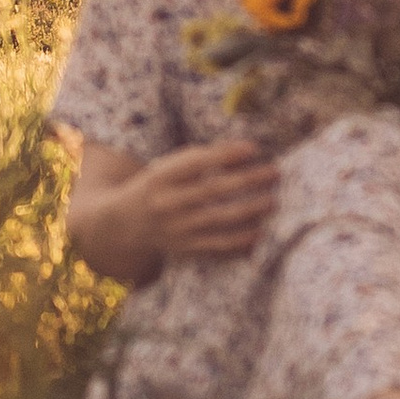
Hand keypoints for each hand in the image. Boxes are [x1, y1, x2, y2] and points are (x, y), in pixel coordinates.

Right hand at [68, 133, 279, 282]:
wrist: (124, 225)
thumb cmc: (157, 187)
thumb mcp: (168, 167)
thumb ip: (200, 159)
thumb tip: (246, 151)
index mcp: (161, 177)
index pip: (197, 162)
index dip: (226, 155)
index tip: (254, 148)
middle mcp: (167, 203)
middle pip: (214, 190)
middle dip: (248, 180)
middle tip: (274, 173)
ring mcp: (176, 229)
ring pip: (220, 219)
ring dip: (251, 210)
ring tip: (272, 201)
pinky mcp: (185, 250)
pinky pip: (218, 246)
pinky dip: (241, 240)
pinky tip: (260, 232)